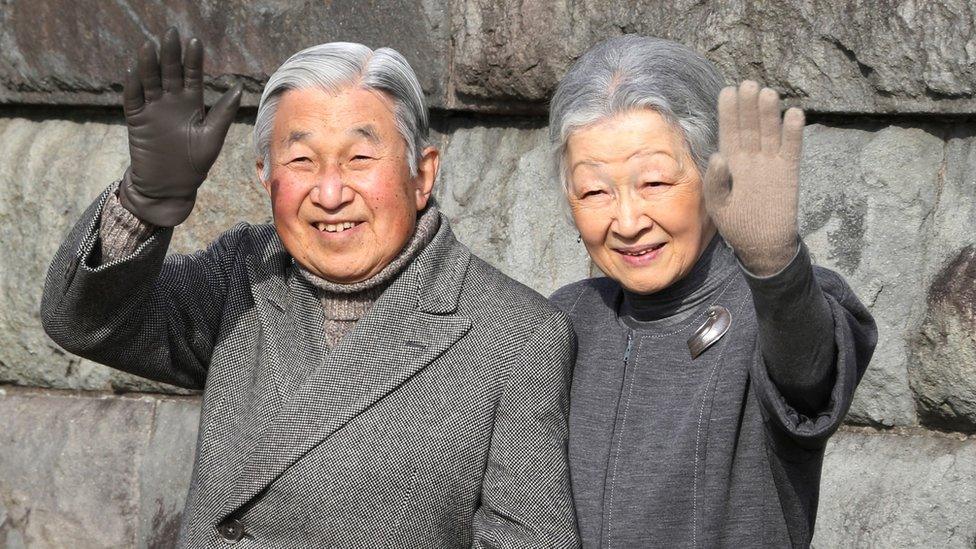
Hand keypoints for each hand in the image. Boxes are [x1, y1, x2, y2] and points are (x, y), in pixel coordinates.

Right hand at [119, 27, 241, 226]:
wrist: (170, 187)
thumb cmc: (194, 164)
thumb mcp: (212, 138)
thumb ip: (222, 114)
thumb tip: (238, 88)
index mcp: (191, 104)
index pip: (192, 76)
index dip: (192, 60)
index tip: (195, 42)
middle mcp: (171, 102)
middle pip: (170, 72)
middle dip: (170, 54)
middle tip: (171, 33)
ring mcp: (152, 109)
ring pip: (150, 81)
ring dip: (149, 64)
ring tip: (151, 46)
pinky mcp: (137, 120)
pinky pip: (133, 99)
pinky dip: (133, 85)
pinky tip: (135, 70)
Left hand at [703, 81, 802, 275]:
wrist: (763, 245)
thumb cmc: (736, 225)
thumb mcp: (717, 207)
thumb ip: (715, 183)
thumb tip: (718, 157)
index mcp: (729, 163)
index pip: (728, 132)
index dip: (728, 112)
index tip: (727, 91)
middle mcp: (750, 158)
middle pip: (750, 127)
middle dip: (748, 106)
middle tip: (749, 84)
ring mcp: (770, 163)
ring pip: (770, 133)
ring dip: (769, 114)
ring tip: (768, 93)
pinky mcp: (789, 172)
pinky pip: (792, 149)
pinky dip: (794, 133)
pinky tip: (794, 114)